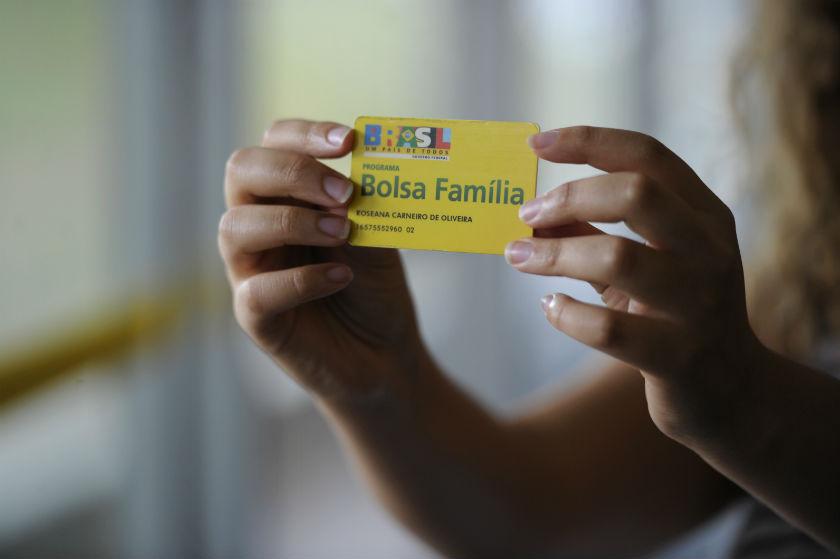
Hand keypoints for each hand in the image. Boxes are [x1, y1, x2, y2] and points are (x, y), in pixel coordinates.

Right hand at [219, 119, 423, 401]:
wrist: (384, 355)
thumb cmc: (374, 289)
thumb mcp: (378, 241)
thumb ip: (362, 210)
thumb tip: (352, 183)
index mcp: (286, 195)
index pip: (274, 144)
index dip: (304, 135)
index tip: (349, 142)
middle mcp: (258, 224)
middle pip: (242, 171)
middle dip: (294, 172)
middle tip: (345, 192)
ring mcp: (250, 269)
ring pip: (234, 227)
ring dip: (293, 222)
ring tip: (343, 233)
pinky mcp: (255, 317)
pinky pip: (257, 291)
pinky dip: (301, 280)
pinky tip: (341, 278)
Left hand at [506, 126, 765, 443]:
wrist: (733, 393)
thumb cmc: (677, 315)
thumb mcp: (649, 263)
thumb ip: (597, 232)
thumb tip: (535, 212)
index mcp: (705, 216)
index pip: (647, 156)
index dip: (588, 141)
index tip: (536, 143)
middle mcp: (708, 251)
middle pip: (637, 194)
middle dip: (570, 197)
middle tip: (528, 214)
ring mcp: (698, 305)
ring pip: (618, 258)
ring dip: (554, 253)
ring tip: (519, 256)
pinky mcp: (678, 357)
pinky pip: (609, 329)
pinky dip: (566, 313)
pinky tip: (551, 307)